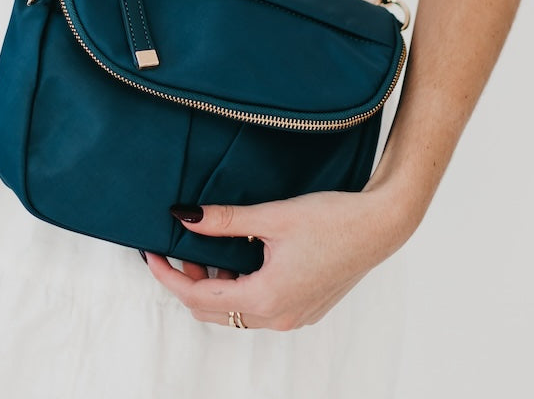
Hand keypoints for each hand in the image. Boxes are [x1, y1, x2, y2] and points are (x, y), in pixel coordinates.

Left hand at [144, 184, 418, 330]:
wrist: (382, 224)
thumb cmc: (332, 218)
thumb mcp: (272, 216)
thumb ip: (225, 220)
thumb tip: (184, 217)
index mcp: (266, 298)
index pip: (198, 300)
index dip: (168, 277)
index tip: (151, 254)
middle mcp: (279, 317)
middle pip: (214, 312)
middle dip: (188, 283)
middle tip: (177, 249)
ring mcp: (294, 316)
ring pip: (236, 313)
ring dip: (214, 287)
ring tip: (207, 250)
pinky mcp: (305, 307)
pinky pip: (259, 308)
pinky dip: (239, 289)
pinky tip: (238, 258)